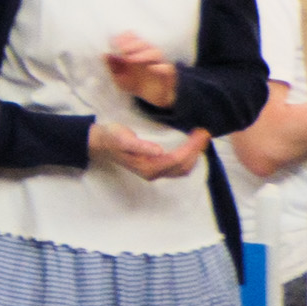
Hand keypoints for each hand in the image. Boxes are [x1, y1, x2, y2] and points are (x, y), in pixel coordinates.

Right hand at [88, 118, 210, 181]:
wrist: (101, 143)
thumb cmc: (112, 138)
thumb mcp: (123, 138)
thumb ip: (140, 146)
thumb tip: (158, 151)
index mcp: (147, 166)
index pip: (176, 159)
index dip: (191, 147)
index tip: (200, 132)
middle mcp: (153, 173)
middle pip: (183, 166)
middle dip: (197, 150)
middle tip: (204, 132)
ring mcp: (155, 172)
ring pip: (183, 169)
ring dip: (195, 154)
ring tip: (200, 138)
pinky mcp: (156, 168)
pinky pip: (178, 167)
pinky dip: (189, 158)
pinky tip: (191, 146)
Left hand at [106, 33, 179, 108]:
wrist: (153, 97)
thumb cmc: (135, 83)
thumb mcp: (119, 78)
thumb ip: (113, 67)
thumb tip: (104, 55)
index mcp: (136, 52)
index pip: (133, 38)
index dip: (124, 37)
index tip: (114, 41)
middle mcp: (148, 54)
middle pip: (143, 43)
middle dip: (132, 44)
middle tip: (122, 50)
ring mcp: (159, 62)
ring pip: (155, 53)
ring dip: (143, 54)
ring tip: (131, 59)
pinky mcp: (168, 73)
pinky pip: (167, 68)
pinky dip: (160, 67)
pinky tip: (153, 68)